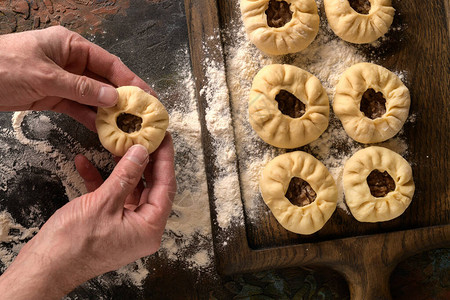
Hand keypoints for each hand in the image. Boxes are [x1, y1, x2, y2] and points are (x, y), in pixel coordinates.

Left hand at [0, 26, 153, 130]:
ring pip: (93, 97)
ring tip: (128, 126)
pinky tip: (105, 130)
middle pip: (104, 81)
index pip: (109, 63)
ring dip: (109, 112)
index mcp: (72, 46)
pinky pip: (78, 108)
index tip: (148, 95)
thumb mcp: (46, 77)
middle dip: (123, 98)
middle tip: (142, 115)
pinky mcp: (54, 97)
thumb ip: (82, 88)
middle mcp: (72, 62)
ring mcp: (64, 81)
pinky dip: (90, 118)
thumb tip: (114, 98)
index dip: (131, 79)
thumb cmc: (4, 67)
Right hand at [0, 134, 175, 298]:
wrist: (44, 268)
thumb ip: (126, 175)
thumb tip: (141, 152)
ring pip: (130, 190)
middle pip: (151, 187)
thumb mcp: (103, 203)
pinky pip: (111, 198)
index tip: (163, 138)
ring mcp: (125, 227)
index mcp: (149, 228)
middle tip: (144, 138)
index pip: (166, 187)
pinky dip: (100, 181)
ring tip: (119, 146)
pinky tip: (85, 164)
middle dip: (145, 162)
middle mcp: (142, 229)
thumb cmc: (73, 244)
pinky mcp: (108, 225)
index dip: (165, 160)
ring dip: (122, 169)